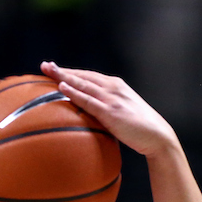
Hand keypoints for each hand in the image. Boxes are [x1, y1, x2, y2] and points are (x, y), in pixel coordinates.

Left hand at [40, 61, 177, 157]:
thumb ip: (106, 107)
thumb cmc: (140, 126)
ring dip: (64, 76)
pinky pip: (88, 100)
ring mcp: (112, 99)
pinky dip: (74, 92)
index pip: (89, 76)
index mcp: (116, 86)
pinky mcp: (111, 112)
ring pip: (83, 84)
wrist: (157, 136)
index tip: (54, 67)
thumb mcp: (122, 110)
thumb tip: (89, 113)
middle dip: (62, 70)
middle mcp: (113, 88)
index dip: (71, 71)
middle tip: (44, 65)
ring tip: (48, 70)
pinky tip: (62, 87)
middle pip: (83, 76)